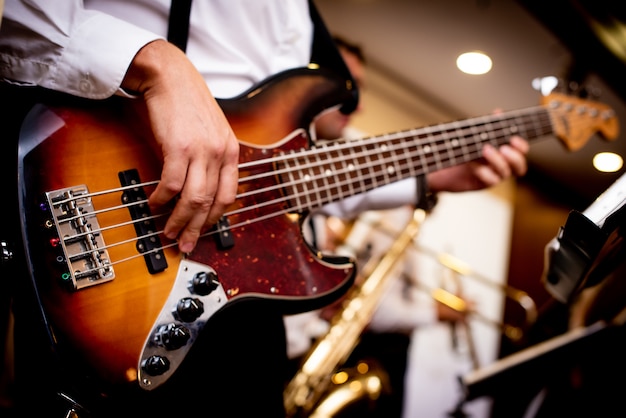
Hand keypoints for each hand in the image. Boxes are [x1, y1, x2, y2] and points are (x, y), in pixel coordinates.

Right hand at [122, 40, 239, 252]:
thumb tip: (201, 189)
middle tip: (185, 244)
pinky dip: (161, 200)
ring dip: (179, 220)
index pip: (229, 196)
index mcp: (231, 151)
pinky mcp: (178, 147)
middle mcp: (220, 153)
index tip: (204, 232)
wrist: (170, 76)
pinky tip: (153, 204)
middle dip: (197, 229)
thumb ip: (211, 158)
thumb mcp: (211, 131)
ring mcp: (201, 151)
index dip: (215, 219)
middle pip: (211, 203)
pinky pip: (171, 185)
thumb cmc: (187, 102)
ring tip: (168, 231)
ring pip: (193, 199)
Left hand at [427, 135, 528, 192]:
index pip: (521, 151)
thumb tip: (498, 112)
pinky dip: (483, 172)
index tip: (513, 139)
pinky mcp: (482, 183)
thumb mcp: (475, 134)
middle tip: (503, 148)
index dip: (521, 146)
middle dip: (514, 157)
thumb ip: (488, 126)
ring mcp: (493, 175)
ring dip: (497, 161)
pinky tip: (473, 164)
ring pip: (505, 172)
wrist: (444, 165)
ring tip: (485, 149)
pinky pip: (490, 181)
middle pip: (519, 166)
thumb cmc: (462, 148)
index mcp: (504, 151)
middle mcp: (502, 165)